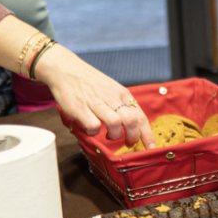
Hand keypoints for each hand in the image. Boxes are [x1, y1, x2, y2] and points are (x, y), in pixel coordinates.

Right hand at [35, 44, 153, 147]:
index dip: (147, 134)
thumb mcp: (111, 89)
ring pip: (115, 124)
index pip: (141, 116)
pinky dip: (94, 133)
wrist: (66, 69)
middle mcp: (112, 98)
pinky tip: (91, 130)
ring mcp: (96, 103)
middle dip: (133, 137)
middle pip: (132, 121)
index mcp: (122, 94)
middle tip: (128, 144)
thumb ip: (121, 104)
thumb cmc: (89, 82)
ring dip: (114, 135)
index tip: (152, 148)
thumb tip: (132, 124)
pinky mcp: (80, 108)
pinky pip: (94, 126)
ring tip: (108, 135)